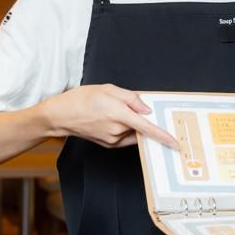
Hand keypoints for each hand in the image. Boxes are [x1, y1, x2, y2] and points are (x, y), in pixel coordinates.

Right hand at [46, 84, 178, 148]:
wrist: (60, 115)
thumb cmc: (82, 98)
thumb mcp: (108, 89)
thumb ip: (131, 98)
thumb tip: (146, 110)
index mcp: (118, 114)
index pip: (146, 127)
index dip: (162, 136)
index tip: (174, 143)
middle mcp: (116, 130)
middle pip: (141, 127)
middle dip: (143, 118)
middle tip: (132, 107)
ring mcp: (112, 140)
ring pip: (133, 132)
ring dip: (133, 123)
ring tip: (115, 110)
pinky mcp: (109, 144)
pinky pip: (125, 137)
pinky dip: (126, 128)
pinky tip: (113, 118)